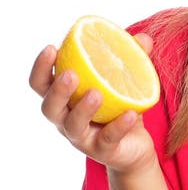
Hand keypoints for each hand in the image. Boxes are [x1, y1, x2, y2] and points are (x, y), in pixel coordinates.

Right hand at [29, 33, 157, 174]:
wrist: (135, 148)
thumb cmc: (119, 108)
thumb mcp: (123, 83)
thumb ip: (131, 60)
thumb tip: (144, 38)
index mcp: (64, 101)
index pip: (41, 85)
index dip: (41, 68)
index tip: (51, 47)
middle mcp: (66, 121)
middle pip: (49, 108)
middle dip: (57, 90)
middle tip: (71, 74)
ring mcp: (83, 139)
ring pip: (73, 126)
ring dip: (83, 109)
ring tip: (97, 93)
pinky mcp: (104, 151)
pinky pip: (109, 139)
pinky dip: (119, 125)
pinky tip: (131, 112)